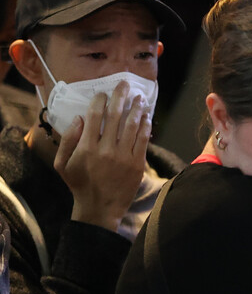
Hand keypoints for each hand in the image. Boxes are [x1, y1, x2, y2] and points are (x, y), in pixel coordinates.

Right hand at [54, 81, 150, 231]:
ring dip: (136, 108)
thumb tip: (79, 118)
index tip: (103, 93)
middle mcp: (106, 149)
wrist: (99, 209)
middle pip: (115, 116)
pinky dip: (145, 126)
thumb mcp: (63, 164)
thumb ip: (67, 140)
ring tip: (139, 97)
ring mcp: (123, 157)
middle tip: (125, 84)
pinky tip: (146, 116)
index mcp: (86, 148)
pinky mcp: (137, 164)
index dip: (100, 101)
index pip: (95, 116)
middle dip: (120, 97)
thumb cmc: (79, 185)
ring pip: (132, 125)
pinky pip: (143, 140)